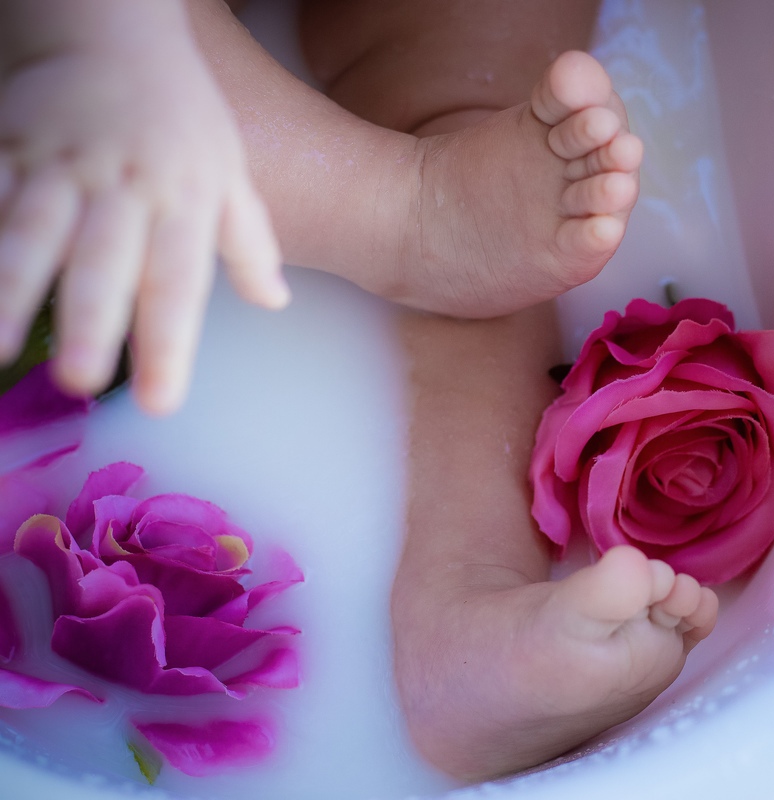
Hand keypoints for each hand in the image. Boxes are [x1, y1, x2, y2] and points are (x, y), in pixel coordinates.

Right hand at [0, 6, 286, 413]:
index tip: (160, 402)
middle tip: (79, 379)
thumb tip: (275, 302)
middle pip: (104, 261)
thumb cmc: (178, 110)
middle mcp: (122, 186)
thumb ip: (248, 241)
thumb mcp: (228, 170)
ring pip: (29, 230)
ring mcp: (58, 163)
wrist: (107, 19)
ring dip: (10, 288)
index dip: (169, 344)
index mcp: (181, 200)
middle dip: (91, 320)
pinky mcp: (6, 141)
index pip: (179, 282)